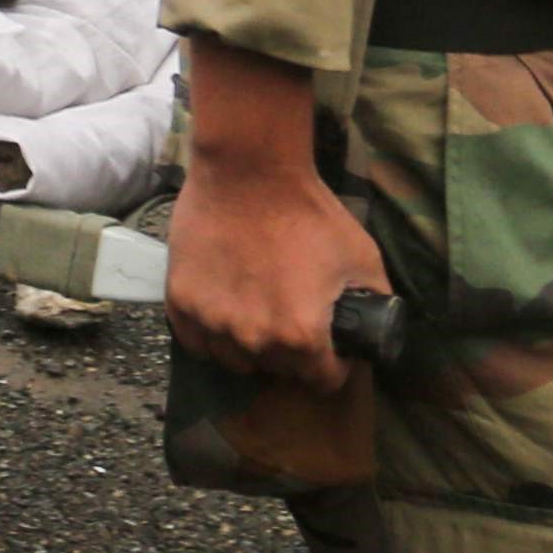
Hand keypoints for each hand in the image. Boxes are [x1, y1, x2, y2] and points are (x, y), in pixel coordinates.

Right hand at [164, 42, 387, 390]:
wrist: (249, 171)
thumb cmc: (309, 212)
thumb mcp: (362, 259)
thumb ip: (372, 305)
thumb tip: (370, 332)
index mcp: (301, 336)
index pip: (323, 381)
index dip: (334, 363)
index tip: (330, 342)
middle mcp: (254, 340)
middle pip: (279, 371)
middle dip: (292, 352)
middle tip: (292, 314)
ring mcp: (212, 323)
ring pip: (236, 361)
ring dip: (250, 346)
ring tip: (256, 311)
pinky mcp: (180, 303)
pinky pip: (197, 342)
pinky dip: (212, 334)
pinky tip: (225, 308)